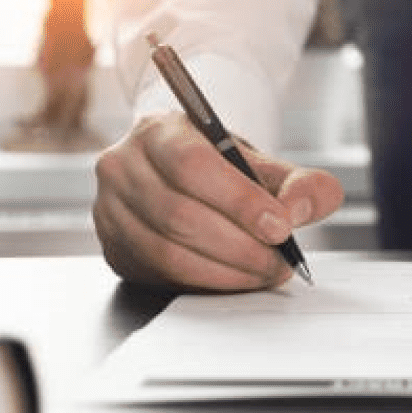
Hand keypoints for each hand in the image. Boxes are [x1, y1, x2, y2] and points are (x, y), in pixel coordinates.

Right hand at [93, 113, 344, 291]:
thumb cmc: (224, 172)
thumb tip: (299, 209)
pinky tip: (237, 278)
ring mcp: (110, 209)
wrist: (188, 183)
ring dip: (226, 270)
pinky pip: (159, 274)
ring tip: (265, 271)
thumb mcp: (266, 166)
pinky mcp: (113, 247)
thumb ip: (300, 182)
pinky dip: (206, 282)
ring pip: (166, 251)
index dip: (239, 200)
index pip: (192, 165)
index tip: (280, 226)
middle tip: (279, 260)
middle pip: (179, 214)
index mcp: (160, 131)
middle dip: (240, 245)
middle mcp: (124, 166)